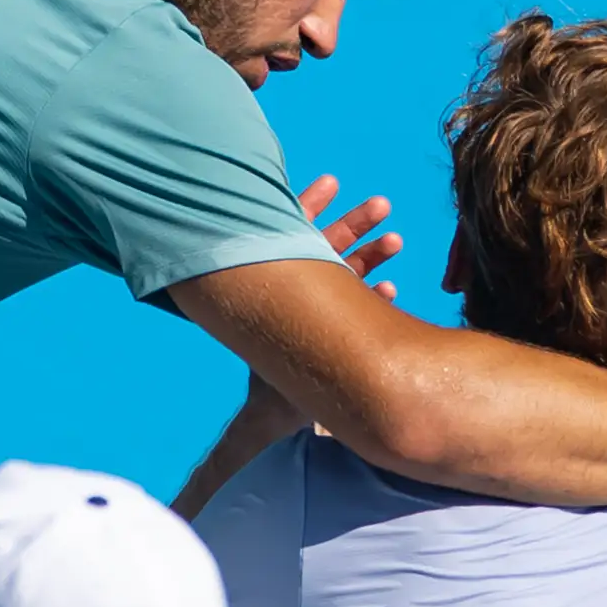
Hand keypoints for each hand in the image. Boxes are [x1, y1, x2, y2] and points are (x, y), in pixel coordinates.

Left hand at [233, 176, 400, 443]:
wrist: (286, 423)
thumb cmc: (268, 397)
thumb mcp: (249, 370)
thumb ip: (240, 351)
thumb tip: (209, 379)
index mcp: (276, 292)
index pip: (288, 240)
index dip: (306, 209)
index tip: (330, 184)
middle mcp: (301, 295)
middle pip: (327, 248)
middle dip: (354, 225)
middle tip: (382, 205)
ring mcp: (326, 310)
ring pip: (351, 272)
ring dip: (374, 254)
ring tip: (397, 241)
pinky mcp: (346, 326)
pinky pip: (365, 303)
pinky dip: (377, 297)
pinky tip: (391, 293)